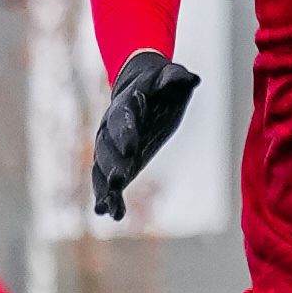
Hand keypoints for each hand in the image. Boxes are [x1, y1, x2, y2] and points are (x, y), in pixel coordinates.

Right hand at [87, 50, 200, 222]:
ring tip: (105, 207)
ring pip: (101, 168)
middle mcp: (112, 127)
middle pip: (107, 147)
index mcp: (126, 104)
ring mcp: (112, 147)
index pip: (122, 118)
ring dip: (103, 187)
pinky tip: (112, 215)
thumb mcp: (170, 77)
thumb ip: (175, 77)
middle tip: (117, 180)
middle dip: (110, 164)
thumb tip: (191, 78)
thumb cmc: (160, 85)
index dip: (126, 132)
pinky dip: (110, 198)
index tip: (131, 148)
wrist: (141, 90)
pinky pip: (109, 182)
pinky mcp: (118, 163)